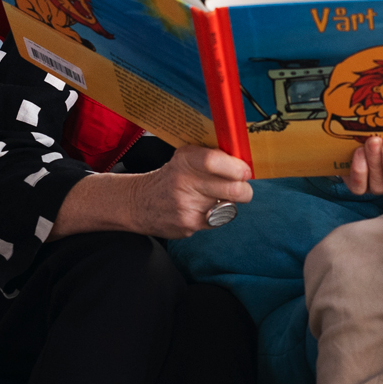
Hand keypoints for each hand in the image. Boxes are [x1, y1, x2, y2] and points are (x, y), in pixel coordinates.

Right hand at [57, 145, 251, 238]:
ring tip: (213, 198)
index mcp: (185, 160)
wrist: (138, 203)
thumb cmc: (171, 178)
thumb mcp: (185, 159)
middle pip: (234, 189)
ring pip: (229, 207)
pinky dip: (215, 216)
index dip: (237, 167)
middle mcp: (184, 182)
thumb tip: (245, 163)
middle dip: (244, 190)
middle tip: (240, 187)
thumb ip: (212, 158)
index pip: (215, 161)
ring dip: (228, 203)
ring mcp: (186, 207)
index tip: (244, 171)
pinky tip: (200, 210)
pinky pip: (217, 221)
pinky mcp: (188, 225)